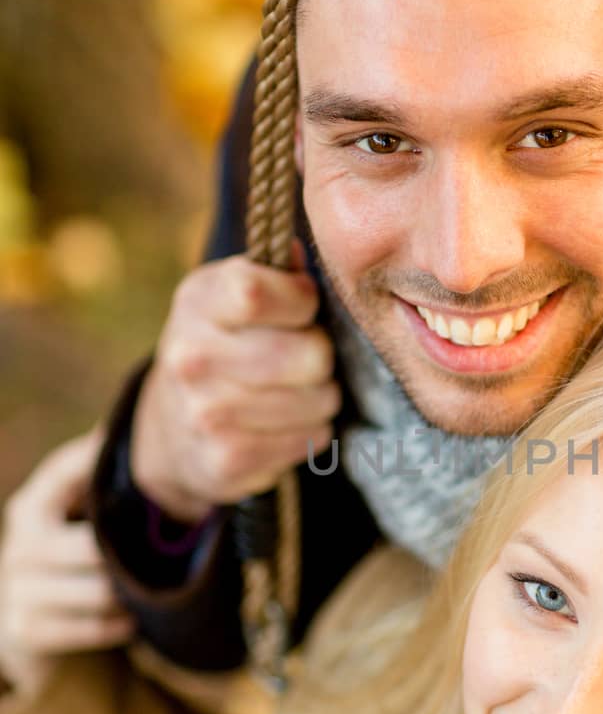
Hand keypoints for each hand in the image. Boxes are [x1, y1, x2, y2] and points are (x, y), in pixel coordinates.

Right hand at [0, 428, 135, 695]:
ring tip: (156, 589)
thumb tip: (118, 426)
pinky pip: (91, 627)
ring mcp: (17, 590)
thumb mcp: (76, 513)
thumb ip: (95, 474)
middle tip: (173, 554)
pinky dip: (119, 625)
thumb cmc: (68, 558)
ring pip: (100, 590)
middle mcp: (20, 545)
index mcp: (32, 507)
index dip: (104, 471)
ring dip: (133, 594)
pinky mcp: (26, 631)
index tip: (156, 473)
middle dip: (136, 554)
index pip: (66, 475)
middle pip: (95, 546)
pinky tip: (133, 620)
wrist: (33, 631)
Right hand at [131, 241, 339, 522]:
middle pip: (311, 355)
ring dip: (320, 396)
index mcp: (197, 302)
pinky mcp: (227, 460)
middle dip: (320, 355)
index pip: (258, 292)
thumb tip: (302, 253)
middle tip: (302, 357)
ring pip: (320, 400)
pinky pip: (310, 438)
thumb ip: (275, 271)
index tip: (302, 307)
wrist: (172, 426)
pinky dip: (309, 431)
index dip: (301, 300)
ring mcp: (206, 413)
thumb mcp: (232, 293)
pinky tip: (282, 423)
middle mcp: (192, 357)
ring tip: (292, 391)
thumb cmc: (224, 344)